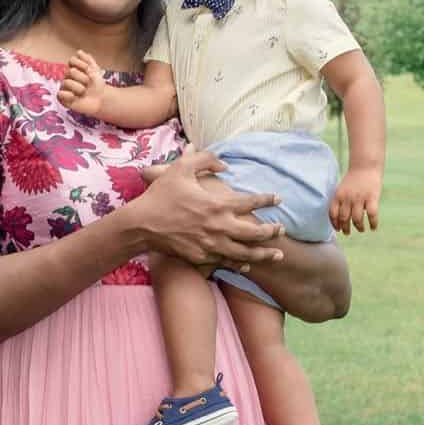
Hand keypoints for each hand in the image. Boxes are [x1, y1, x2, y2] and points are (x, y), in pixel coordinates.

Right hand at [58, 48, 105, 116]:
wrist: (101, 99)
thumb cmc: (98, 85)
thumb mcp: (95, 70)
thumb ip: (88, 60)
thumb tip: (79, 51)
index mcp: (74, 68)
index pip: (72, 60)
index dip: (82, 65)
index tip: (90, 71)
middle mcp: (68, 76)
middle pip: (71, 71)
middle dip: (83, 78)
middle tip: (88, 84)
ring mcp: (65, 87)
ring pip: (67, 82)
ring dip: (79, 88)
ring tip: (84, 92)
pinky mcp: (63, 98)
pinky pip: (60, 93)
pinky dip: (69, 95)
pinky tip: (75, 97)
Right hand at [132, 148, 284, 268]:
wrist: (141, 226)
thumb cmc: (160, 196)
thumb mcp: (180, 169)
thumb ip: (204, 159)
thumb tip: (224, 163)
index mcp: (216, 204)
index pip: (250, 202)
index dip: (267, 200)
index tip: (278, 199)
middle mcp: (218, 227)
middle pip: (254, 233)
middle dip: (271, 232)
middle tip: (282, 230)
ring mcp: (210, 245)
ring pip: (245, 253)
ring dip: (263, 254)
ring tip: (278, 255)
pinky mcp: (201, 258)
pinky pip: (226, 262)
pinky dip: (240, 264)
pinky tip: (248, 265)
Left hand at [331, 167, 380, 235]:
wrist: (365, 165)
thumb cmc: (354, 178)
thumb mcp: (342, 188)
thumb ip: (340, 201)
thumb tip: (340, 217)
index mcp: (338, 195)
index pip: (333, 214)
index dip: (335, 223)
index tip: (337, 229)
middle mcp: (347, 198)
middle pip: (344, 218)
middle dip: (345, 228)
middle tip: (347, 232)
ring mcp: (360, 198)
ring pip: (357, 219)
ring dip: (359, 227)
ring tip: (361, 229)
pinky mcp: (372, 198)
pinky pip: (372, 215)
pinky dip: (373, 223)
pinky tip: (373, 228)